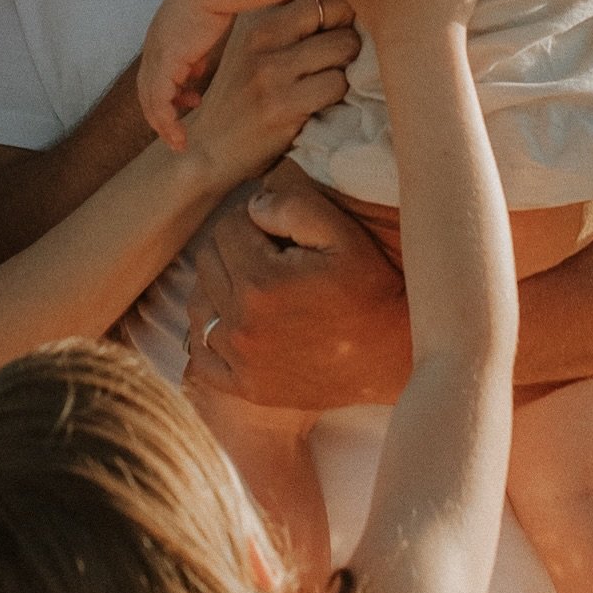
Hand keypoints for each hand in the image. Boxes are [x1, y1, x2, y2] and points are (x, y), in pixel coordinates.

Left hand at [139, 0, 235, 145]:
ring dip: (163, 123)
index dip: (169, 92)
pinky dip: (167, 120)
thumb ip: (197, 49)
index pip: (155, 73)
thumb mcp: (204, 27)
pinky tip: (180, 132)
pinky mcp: (165, 63)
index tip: (191, 100)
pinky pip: (160, 101)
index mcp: (161, 37)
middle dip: (161, 113)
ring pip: (150, 100)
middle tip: (176, 132)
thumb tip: (197, 68)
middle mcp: (153, 47)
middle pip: (147, 90)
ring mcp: (156, 55)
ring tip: (179, 139)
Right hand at [176, 0, 356, 186]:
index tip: (334, 28)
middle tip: (335, 56)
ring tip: (325, 80)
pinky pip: (337, 84)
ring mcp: (271, 70)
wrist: (207, 147)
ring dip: (345, 66)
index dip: (337, 7)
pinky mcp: (284, 104)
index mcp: (254, 15)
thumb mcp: (252, 46)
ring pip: (344, 46)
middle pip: (337, 8)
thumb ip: (287, 19)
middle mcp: (260, 35)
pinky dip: (337, 95)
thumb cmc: (239, 94)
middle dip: (346, 32)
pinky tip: (317, 103)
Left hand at [186, 158, 410, 407]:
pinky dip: (210, 331)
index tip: (275, 227)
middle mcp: (241, 323)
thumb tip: (253, 205)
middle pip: (208, 259)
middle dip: (233, 245)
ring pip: (199, 300)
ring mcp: (240, 359)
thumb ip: (295, 206)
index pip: (226, 227)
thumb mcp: (344, 235)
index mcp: (260, 281)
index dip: (249, 218)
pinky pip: (200, 351)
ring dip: (219, 283)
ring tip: (254, 281)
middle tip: (267, 250)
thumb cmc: (370, 289)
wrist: (393, 356)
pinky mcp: (245, 386)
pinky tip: (237, 319)